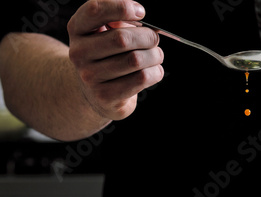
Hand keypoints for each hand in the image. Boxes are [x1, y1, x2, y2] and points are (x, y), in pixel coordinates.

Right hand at [67, 0, 163, 119]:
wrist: (96, 93)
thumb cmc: (108, 57)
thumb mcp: (107, 35)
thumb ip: (123, 23)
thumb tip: (151, 25)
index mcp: (77, 29)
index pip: (95, 9)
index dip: (121, 7)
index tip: (141, 12)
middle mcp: (79, 52)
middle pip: (122, 38)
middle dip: (147, 37)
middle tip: (153, 39)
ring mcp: (90, 77)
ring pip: (136, 60)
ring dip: (155, 56)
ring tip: (155, 56)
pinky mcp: (105, 96)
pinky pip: (142, 78)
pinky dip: (156, 72)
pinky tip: (153, 71)